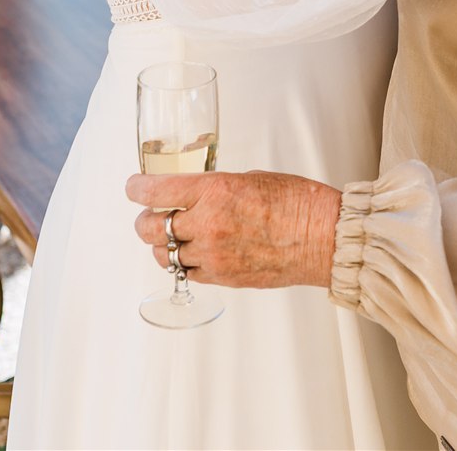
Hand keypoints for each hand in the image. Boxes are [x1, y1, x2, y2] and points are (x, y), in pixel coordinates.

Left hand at [127, 170, 340, 288]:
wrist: (322, 238)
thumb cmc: (297, 203)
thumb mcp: (250, 178)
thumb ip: (217, 188)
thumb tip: (197, 195)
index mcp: (215, 190)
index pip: (155, 191)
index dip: (136, 189)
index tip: (133, 187)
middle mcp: (208, 223)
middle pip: (149, 228)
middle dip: (145, 220)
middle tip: (151, 216)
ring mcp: (212, 254)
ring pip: (164, 255)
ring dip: (163, 246)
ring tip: (174, 238)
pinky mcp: (222, 277)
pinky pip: (188, 272)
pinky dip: (186, 263)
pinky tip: (197, 254)